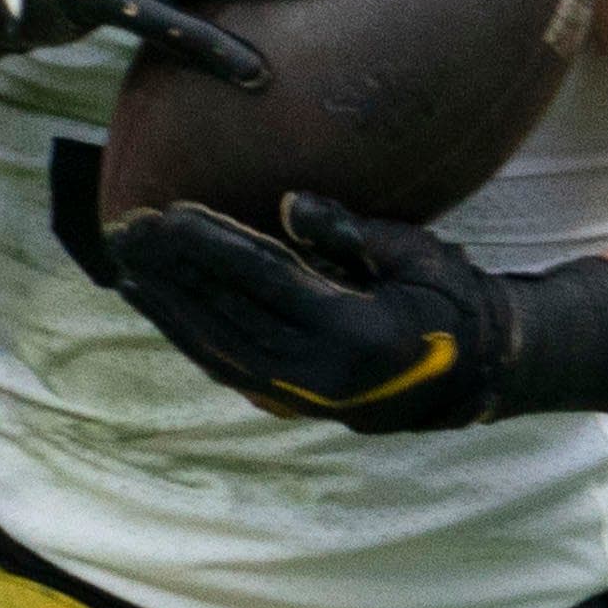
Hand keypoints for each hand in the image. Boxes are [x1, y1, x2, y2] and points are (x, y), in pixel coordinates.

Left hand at [105, 192, 607, 433]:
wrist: (481, 374)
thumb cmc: (455, 299)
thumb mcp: (419, 253)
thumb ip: (351, 232)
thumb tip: (289, 205)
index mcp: (356, 334)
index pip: (262, 281)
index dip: (209, 246)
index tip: (164, 212)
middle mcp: (321, 375)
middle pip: (227, 316)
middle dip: (171, 272)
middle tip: (125, 229)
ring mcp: (305, 397)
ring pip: (218, 348)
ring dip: (168, 306)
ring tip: (128, 264)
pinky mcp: (295, 403)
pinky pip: (229, 366)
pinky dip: (189, 335)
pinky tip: (161, 306)